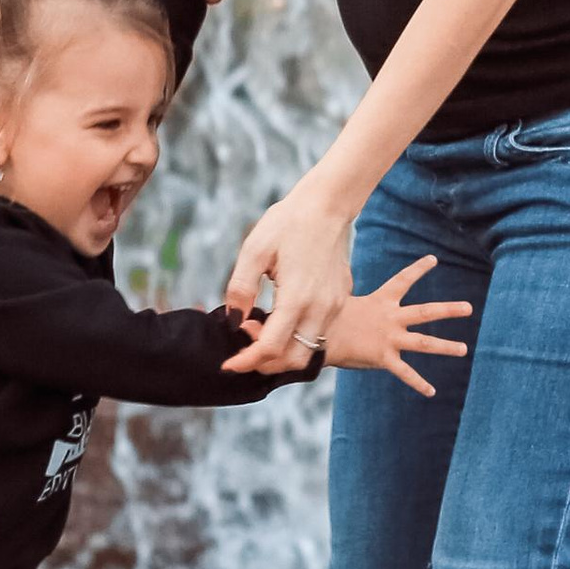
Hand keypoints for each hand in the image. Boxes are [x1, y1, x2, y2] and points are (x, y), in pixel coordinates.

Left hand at [223, 173, 355, 371]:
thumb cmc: (288, 223)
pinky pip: (320, 332)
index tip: (228, 364)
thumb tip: (233, 320)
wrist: (328, 203)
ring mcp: (335, 305)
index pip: (271, 349)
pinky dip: (298, 337)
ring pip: (310, 349)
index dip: (246, 362)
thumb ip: (241, 289)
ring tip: (260, 326)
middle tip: (244, 342)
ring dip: (283, 351)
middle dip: (266, 363)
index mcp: (298, 298)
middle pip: (294, 359)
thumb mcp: (254, 250)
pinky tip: (280, 316)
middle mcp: (321, 308)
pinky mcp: (341, 299)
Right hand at [306, 258, 473, 397]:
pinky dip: (419, 383)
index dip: (418, 269)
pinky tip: (432, 392)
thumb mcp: (340, 300)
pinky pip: (406, 373)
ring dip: (445, 346)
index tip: (433, 259)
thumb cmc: (326, 319)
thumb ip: (346, 293)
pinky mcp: (383, 358)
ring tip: (464, 349)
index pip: (403, 280)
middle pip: (425, 312)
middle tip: (469, 308)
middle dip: (449, 310)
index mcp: (381, 302)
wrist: (317, 337)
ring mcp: (389, 339)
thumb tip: (329, 279)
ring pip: (424, 342)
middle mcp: (390, 318)